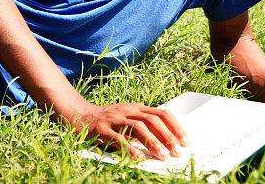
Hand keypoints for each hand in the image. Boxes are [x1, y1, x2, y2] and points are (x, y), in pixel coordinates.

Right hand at [72, 102, 187, 159]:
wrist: (79, 116)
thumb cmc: (107, 123)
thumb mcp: (128, 121)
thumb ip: (144, 129)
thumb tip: (167, 144)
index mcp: (137, 108)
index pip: (161, 113)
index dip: (175, 127)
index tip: (185, 142)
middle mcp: (127, 110)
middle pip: (153, 120)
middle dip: (168, 136)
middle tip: (177, 152)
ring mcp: (114, 118)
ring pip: (138, 127)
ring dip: (153, 142)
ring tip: (162, 156)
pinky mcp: (101, 128)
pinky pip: (117, 138)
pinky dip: (129, 148)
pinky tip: (138, 157)